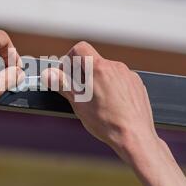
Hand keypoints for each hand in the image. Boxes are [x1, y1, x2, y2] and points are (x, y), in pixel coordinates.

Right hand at [41, 42, 161, 163]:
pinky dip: (113, 87)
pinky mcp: (137, 84)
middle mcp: (115, 67)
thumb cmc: (106, 122)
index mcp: (98, 68)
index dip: (70, 60)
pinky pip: (120, 79)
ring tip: (97, 102)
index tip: (68, 75)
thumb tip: (48, 74)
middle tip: (79, 93)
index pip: (80, 49)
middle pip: (93, 61)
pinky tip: (111, 105)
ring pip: (107, 71)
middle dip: (83, 74)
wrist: (134, 136)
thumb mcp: (78, 104)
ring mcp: (128, 75)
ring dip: (98, 81)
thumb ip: (62, 84)